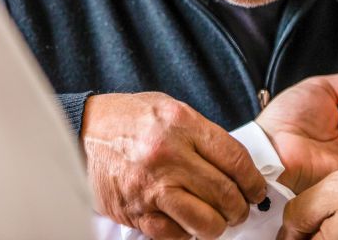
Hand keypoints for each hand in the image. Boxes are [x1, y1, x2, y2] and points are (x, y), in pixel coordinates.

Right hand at [81, 92, 266, 239]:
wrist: (82, 131)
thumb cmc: (127, 119)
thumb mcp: (169, 110)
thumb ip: (201, 135)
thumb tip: (235, 167)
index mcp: (181, 124)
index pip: (235, 159)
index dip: (253, 180)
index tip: (256, 189)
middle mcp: (169, 155)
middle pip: (225, 193)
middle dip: (239, 207)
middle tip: (238, 208)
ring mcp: (152, 186)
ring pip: (206, 222)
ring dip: (217, 225)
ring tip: (215, 218)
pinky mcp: (137, 211)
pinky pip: (176, 235)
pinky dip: (186, 234)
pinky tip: (185, 221)